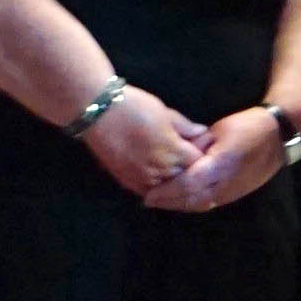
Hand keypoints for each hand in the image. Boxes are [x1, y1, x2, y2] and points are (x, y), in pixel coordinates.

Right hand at [77, 85, 212, 200]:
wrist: (96, 113)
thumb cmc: (134, 107)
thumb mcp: (166, 113)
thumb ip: (185, 127)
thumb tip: (202, 132)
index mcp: (173, 151)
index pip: (199, 163)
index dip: (203, 155)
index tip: (202, 146)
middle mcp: (159, 169)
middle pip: (186, 178)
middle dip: (191, 169)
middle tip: (191, 158)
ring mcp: (141, 178)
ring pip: (168, 188)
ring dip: (174, 180)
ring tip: (176, 168)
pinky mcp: (126, 182)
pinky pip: (149, 192)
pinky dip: (157, 188)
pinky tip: (160, 177)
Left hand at [145, 108, 289, 212]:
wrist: (280, 136)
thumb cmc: (249, 126)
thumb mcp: (219, 129)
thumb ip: (197, 145)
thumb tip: (177, 156)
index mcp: (220, 164)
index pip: (187, 184)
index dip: (166, 192)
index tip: (147, 194)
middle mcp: (225, 183)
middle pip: (191, 200)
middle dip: (169, 202)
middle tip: (148, 200)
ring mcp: (232, 191)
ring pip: (200, 205)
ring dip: (180, 206)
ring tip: (163, 202)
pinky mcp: (237, 194)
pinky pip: (210, 203)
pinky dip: (193, 204)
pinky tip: (183, 200)